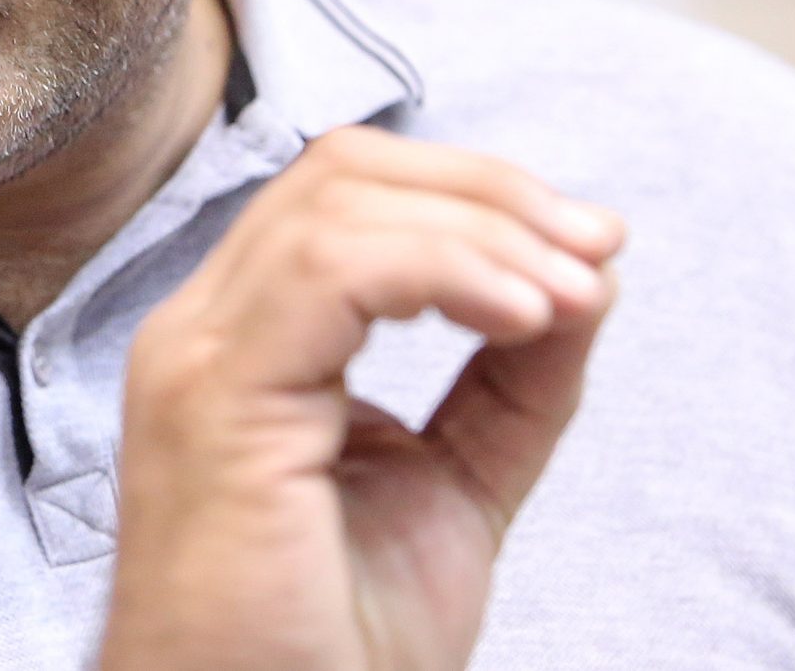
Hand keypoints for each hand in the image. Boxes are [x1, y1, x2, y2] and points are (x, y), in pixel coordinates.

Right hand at [101, 127, 624, 670]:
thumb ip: (508, 385)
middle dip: (490, 190)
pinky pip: (329, 271)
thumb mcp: (454, 489)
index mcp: (244, 341)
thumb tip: (586, 278)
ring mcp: (195, 355)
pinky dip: (446, 268)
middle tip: (599, 247)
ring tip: (575, 293)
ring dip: (485, 229)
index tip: (593, 247)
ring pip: (337, 205)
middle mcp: (201, 329)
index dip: (475, 192)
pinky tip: (524, 316)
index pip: (345, 195)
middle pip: (340, 172)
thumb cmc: (331, 648)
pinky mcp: (213, 397)